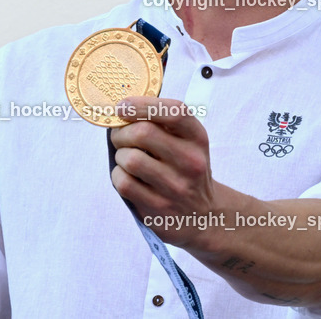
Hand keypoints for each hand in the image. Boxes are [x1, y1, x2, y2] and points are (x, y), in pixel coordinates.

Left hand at [109, 96, 218, 246]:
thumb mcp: (187, 142)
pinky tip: (127, 176)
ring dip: (120, 155)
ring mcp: (175, 187)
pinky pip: (124, 183)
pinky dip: (118, 175)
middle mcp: (190, 161)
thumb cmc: (185, 168)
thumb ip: (162, 123)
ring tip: (126, 158)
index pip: (175, 112)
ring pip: (130, 159)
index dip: (143, 105)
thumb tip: (122, 108)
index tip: (122, 106)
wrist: (202, 215)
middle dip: (122, 132)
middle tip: (119, 135)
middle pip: (143, 133)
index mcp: (197, 138)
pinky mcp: (158, 207)